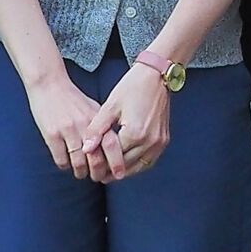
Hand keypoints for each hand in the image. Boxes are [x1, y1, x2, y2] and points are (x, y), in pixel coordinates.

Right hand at [24, 71, 111, 180]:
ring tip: (81, 173)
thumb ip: (104, 127)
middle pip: (96, 159)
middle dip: (98, 174)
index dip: (116, 164)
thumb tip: (114, 148)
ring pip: (78, 163)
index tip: (117, 174)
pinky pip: (60, 159)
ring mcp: (67, 130)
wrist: (49, 84)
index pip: (112, 146)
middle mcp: (84, 126)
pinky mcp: (51, 134)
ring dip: (80, 172)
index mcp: (97, 119)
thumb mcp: (93, 109)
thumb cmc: (72, 98)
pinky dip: (65, 166)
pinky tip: (66, 163)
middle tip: (97, 178)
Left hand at [81, 64, 170, 179]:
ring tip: (110, 173)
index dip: (101, 164)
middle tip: (98, 175)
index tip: (91, 168)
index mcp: (134, 133)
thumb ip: (97, 130)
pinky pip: (149, 161)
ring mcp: (159, 142)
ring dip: (125, 171)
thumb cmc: (132, 87)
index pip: (113, 158)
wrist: (157, 76)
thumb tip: (85, 149)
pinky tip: (127, 164)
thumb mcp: (110, 106)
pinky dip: (138, 165)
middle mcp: (149, 142)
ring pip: (139, 167)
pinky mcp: (164, 140)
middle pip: (126, 166)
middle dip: (111, 171)